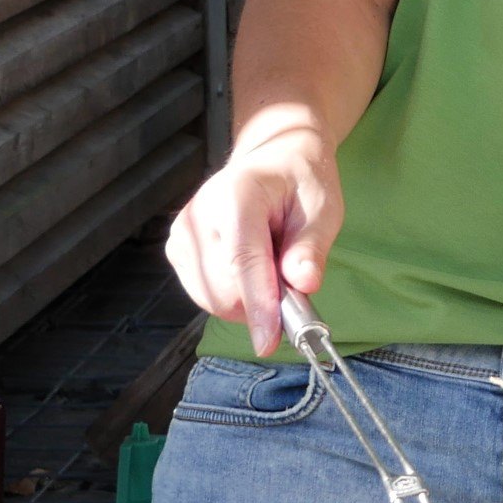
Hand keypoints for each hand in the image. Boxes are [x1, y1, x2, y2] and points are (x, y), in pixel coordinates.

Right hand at [165, 120, 341, 355]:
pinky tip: (252, 268)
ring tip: (271, 262)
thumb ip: (311, 247)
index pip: (242, 260)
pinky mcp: (178, 251)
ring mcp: (183, 235)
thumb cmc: (300, 182)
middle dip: (263, 303)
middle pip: (224, 289)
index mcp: (237, 196)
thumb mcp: (323, 209)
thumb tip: (303, 284)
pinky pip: (207, 296)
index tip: (268, 341)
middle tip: (292, 279)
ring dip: (250, 300)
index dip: (257, 305)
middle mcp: (199, 215)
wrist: (273, 161)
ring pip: (214, 299)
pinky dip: (236, 296)